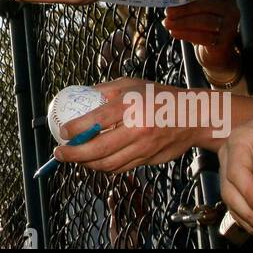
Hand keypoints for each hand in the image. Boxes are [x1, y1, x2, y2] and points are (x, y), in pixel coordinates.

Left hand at [52, 78, 199, 171]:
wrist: (193, 117)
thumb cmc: (159, 96)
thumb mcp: (131, 84)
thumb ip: (105, 90)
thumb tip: (80, 96)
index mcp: (131, 106)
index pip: (97, 120)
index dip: (76, 128)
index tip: (63, 132)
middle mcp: (137, 129)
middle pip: (99, 149)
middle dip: (74, 154)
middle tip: (59, 153)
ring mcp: (143, 148)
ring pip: (108, 164)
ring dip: (86, 164)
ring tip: (74, 158)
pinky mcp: (148, 160)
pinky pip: (120, 168)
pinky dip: (103, 167)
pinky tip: (93, 161)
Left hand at [162, 0, 239, 49]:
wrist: (214, 51)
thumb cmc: (202, 26)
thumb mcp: (196, 10)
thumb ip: (188, 0)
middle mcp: (231, 9)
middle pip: (206, 4)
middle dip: (183, 8)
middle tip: (168, 12)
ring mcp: (230, 26)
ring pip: (205, 21)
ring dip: (182, 22)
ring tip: (168, 23)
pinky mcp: (225, 41)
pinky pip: (204, 36)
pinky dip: (186, 34)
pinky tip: (174, 32)